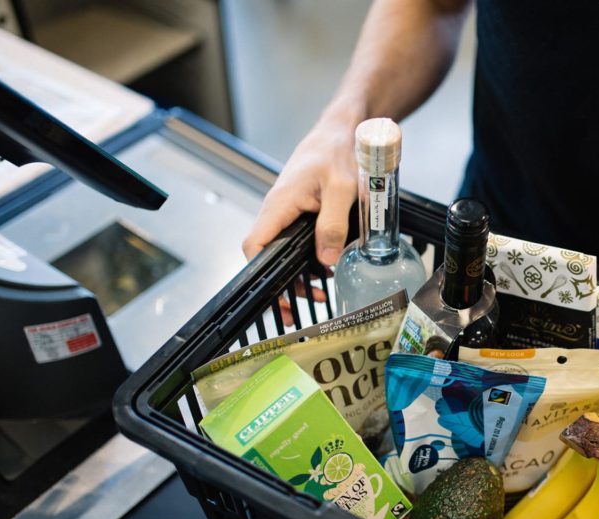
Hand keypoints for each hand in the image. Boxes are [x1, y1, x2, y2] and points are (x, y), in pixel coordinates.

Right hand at [242, 113, 359, 324]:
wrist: (344, 130)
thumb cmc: (339, 151)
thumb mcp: (343, 190)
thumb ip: (334, 224)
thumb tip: (326, 258)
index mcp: (280, 204)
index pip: (254, 245)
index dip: (259, 272)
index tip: (276, 295)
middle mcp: (278, 210)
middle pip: (267, 254)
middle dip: (282, 283)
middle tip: (300, 307)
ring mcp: (289, 212)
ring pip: (284, 250)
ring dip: (299, 274)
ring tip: (320, 295)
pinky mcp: (302, 213)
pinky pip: (299, 241)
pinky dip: (311, 259)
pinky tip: (329, 269)